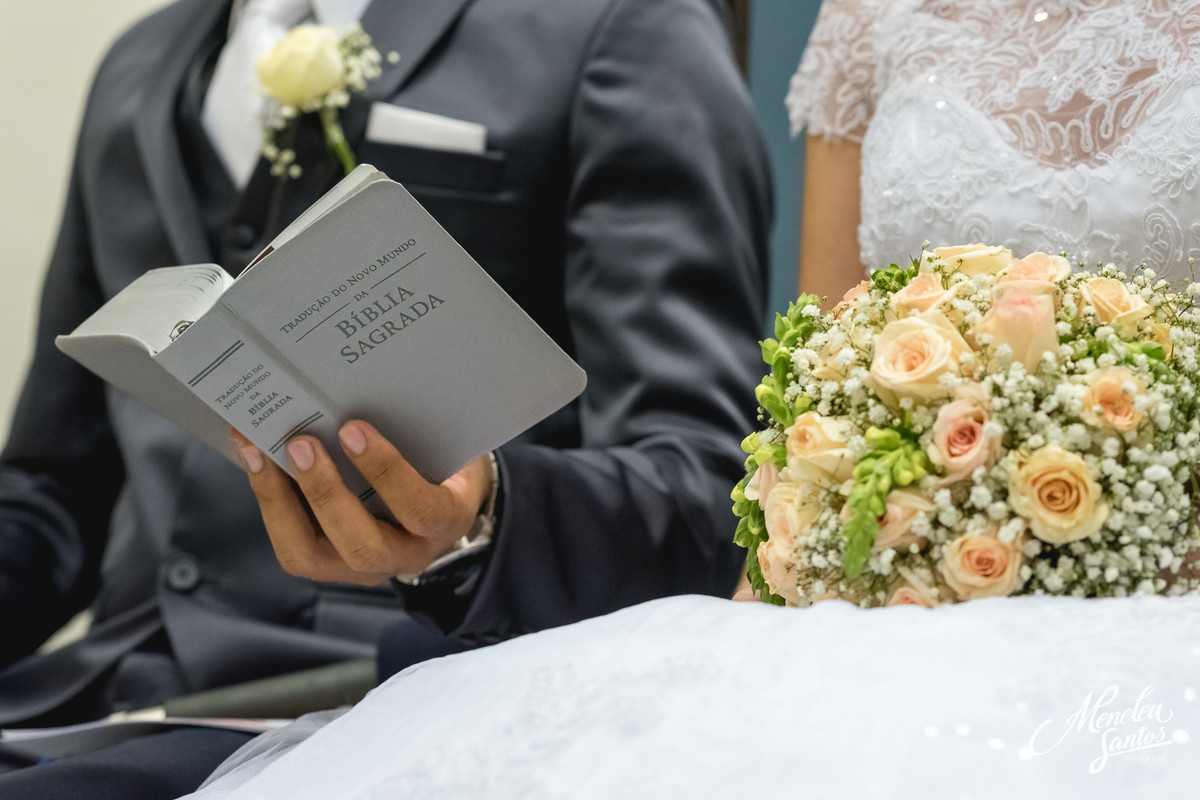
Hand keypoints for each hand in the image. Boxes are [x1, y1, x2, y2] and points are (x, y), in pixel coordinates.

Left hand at [232, 421, 492, 585]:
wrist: (440, 494)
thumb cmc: (442, 459)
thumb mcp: (444, 443)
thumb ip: (416, 428)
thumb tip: (355, 387)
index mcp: (447, 521)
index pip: (421, 510)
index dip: (386, 473)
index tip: (353, 428)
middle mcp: (408, 555)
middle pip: (363, 549)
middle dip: (324, 494)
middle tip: (300, 442)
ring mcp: (365, 568)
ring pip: (311, 557)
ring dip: (279, 501)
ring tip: (260, 451)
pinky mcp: (329, 564)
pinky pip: (292, 544)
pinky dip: (269, 500)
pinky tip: (255, 459)